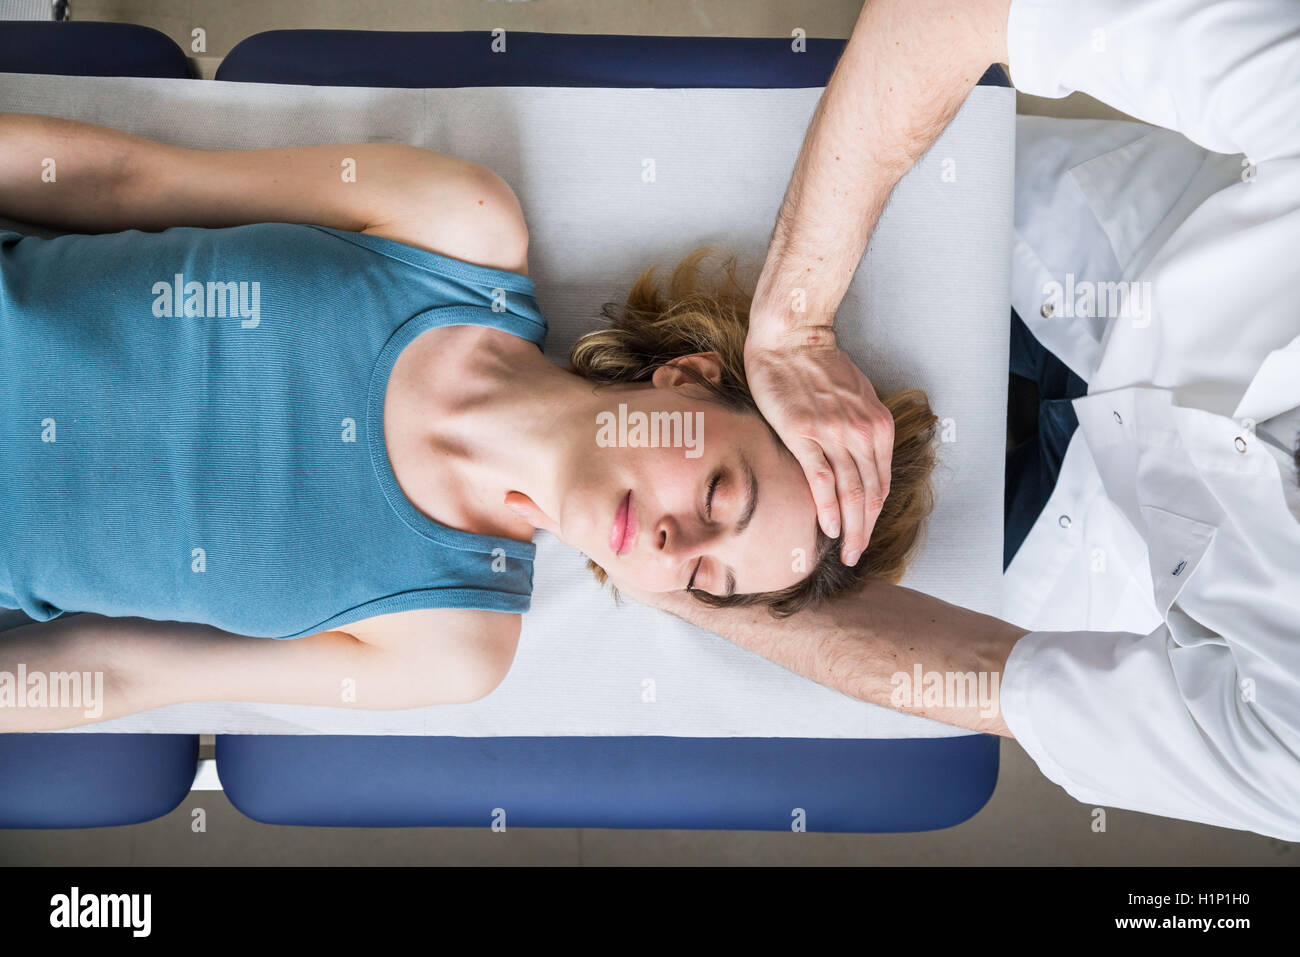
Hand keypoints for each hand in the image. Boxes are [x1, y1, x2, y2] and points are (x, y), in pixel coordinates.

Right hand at [744, 327, 893, 565]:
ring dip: (849, 528)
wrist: (792, 338)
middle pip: (869, 494)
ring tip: (846, 552)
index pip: (880, 483)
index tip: (864, 534)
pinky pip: (822, 479)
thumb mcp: (857, 397)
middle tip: (857, 555)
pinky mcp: (806, 433)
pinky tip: (827, 528)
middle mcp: (863, 432)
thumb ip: (862, 430)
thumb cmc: (819, 366)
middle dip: (865, 530)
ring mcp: (836, 434)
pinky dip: (827, 507)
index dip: (874, 515)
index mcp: (879, 426)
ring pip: (849, 493)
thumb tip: (858, 462)